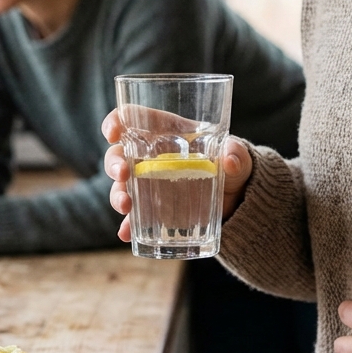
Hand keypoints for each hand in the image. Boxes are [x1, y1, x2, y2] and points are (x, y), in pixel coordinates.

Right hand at [100, 108, 253, 241]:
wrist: (236, 199)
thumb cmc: (232, 166)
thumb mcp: (238, 157)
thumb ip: (237, 154)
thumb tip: (230, 160)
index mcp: (166, 132)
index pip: (132, 119)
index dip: (116, 121)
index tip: (113, 133)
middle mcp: (150, 157)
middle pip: (119, 153)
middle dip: (114, 163)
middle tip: (122, 174)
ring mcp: (148, 184)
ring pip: (121, 185)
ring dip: (117, 195)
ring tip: (125, 206)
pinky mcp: (153, 209)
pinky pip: (133, 216)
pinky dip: (127, 225)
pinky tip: (126, 234)